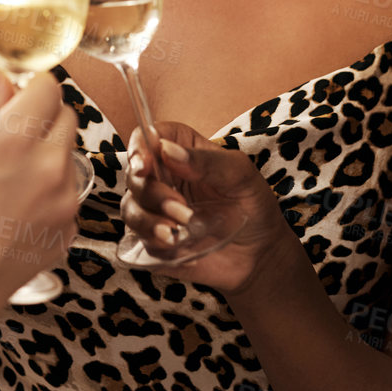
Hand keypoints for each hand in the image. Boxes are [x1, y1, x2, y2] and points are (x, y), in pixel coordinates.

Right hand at [0, 70, 80, 324]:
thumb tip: (1, 75)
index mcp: (14, 141)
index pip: (48, 86)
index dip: (31, 86)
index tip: (16, 93)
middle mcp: (49, 166)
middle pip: (66, 116)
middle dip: (43, 115)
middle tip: (11, 132)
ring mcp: (65, 201)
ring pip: (69, 155)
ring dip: (48, 154)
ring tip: (6, 179)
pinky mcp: (69, 229)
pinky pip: (67, 193)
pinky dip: (49, 191)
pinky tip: (14, 209)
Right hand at [121, 121, 292, 294]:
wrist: (261, 253)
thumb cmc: (253, 206)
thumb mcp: (240, 176)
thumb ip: (206, 161)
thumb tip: (167, 150)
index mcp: (182, 151)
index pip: (148, 136)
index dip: (140, 146)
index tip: (145, 164)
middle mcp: (164, 177)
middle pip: (135, 174)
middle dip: (152, 192)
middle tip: (181, 208)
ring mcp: (156, 210)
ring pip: (130, 208)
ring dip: (149, 220)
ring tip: (177, 233)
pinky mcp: (155, 239)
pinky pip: (140, 240)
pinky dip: (157, 244)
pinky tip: (183, 250)